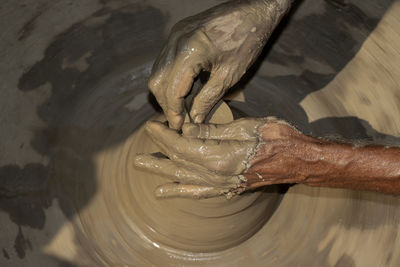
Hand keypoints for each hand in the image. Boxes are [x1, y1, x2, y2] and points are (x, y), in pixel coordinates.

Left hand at [134, 117, 308, 198]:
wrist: (297, 160)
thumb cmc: (275, 138)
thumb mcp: (242, 127)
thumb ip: (211, 132)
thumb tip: (186, 130)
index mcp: (219, 158)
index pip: (181, 147)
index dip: (164, 136)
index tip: (151, 126)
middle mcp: (216, 175)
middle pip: (178, 163)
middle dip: (158, 152)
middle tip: (140, 148)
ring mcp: (220, 184)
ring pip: (183, 177)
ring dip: (161, 171)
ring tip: (143, 165)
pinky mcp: (226, 188)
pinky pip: (198, 191)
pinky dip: (180, 191)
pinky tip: (165, 191)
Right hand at [148, 0, 287, 128]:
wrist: (253, 10)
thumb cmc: (247, 40)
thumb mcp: (229, 75)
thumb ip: (208, 99)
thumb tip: (194, 118)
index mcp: (189, 52)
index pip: (171, 90)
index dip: (173, 111)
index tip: (178, 126)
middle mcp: (175, 41)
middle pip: (157, 81)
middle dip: (166, 103)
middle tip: (179, 119)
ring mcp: (174, 35)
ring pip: (158, 71)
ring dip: (166, 91)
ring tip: (180, 107)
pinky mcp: (177, 33)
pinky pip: (165, 60)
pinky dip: (170, 77)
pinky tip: (182, 88)